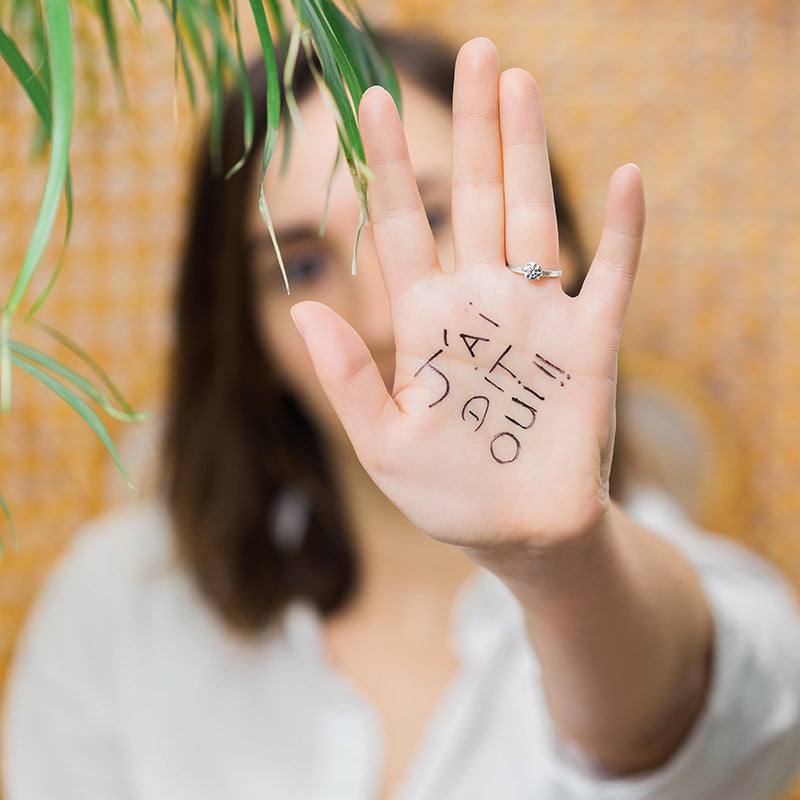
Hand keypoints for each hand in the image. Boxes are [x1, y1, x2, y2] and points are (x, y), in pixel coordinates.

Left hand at [291, 38, 644, 557]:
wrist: (518, 534)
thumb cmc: (446, 495)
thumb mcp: (384, 442)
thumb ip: (348, 376)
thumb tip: (305, 307)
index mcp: (426, 322)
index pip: (401, 227)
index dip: (389, 168)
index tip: (371, 105)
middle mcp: (481, 303)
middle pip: (474, 198)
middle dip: (473, 129)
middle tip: (474, 53)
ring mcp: (537, 316)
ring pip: (534, 215)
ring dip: (529, 151)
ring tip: (520, 82)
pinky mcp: (590, 343)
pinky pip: (610, 275)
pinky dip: (622, 231)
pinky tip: (625, 177)